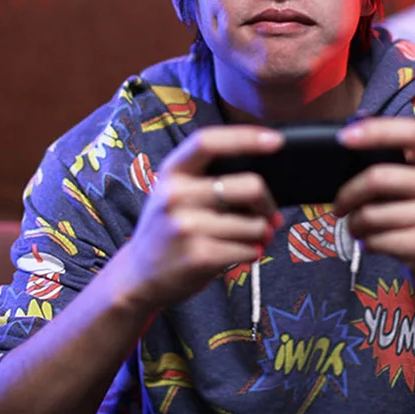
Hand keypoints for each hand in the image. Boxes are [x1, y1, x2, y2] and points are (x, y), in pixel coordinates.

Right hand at [123, 125, 283, 311]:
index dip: (245, 137)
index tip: (276, 141)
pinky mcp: (199, 256)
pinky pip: (248, 249)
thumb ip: (207, 176)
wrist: (138, 276)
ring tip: (247, 238)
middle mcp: (176, 195)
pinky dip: (253, 252)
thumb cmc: (169, 226)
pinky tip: (240, 253)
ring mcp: (187, 226)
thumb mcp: (175, 191)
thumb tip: (263, 174)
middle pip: (249, 186)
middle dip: (268, 203)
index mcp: (173, 171)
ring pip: (254, 224)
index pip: (209, 141)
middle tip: (272, 215)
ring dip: (261, 234)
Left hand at [333, 117, 414, 297]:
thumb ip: (396, 162)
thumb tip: (349, 144)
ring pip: (372, 214)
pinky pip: (379, 240)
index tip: (344, 137)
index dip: (376, 130)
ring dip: (355, 223)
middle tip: (340, 205)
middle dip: (348, 193)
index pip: (411, 132)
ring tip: (357, 227)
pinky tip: (372, 242)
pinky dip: (366, 242)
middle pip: (379, 178)